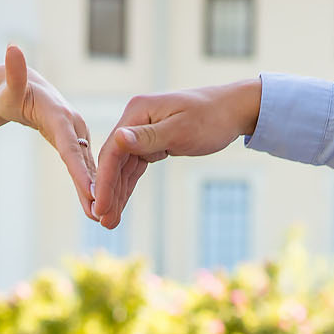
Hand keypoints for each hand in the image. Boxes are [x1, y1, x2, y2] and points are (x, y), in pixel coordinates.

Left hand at [0, 44, 97, 215]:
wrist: (21, 90)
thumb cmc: (10, 90)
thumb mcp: (9, 83)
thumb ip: (13, 71)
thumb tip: (11, 48)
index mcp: (60, 115)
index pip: (70, 147)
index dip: (80, 170)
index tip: (90, 192)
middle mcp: (74, 125)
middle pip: (84, 161)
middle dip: (93, 187)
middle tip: (100, 213)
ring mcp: (78, 134)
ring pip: (89, 166)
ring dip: (98, 191)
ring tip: (103, 217)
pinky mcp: (77, 143)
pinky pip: (86, 166)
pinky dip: (93, 185)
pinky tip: (98, 206)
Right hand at [91, 78, 263, 229]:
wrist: (233, 110)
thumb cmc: (211, 118)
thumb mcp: (180, 130)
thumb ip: (147, 137)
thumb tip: (117, 138)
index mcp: (137, 111)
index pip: (113, 150)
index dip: (105, 181)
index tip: (100, 208)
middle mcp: (134, 119)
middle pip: (114, 160)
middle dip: (108, 192)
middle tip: (104, 223)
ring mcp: (142, 131)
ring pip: (123, 167)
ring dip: (116, 193)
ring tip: (109, 222)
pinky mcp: (152, 142)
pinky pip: (134, 167)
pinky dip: (127, 186)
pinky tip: (120, 205)